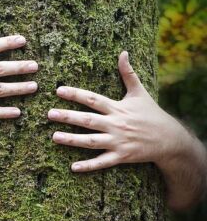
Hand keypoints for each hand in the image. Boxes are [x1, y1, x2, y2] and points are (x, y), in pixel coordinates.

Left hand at [48, 51, 185, 172]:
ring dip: (72, 140)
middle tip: (49, 114)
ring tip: (54, 137)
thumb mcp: (140, 92)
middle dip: (68, 117)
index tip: (59, 90)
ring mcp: (118, 142)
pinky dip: (88, 166)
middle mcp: (116, 124)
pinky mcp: (121, 156)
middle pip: (88, 120)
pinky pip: (102, 162)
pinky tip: (73, 167)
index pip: (93, 99)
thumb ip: (128, 74)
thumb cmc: (151, 114)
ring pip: (91, 141)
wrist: (169, 139)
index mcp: (117, 108)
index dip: (76, 94)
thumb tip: (123, 53)